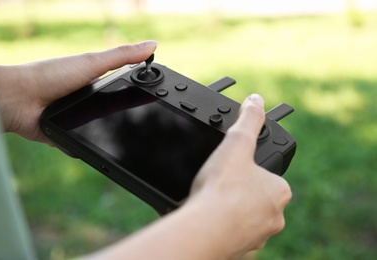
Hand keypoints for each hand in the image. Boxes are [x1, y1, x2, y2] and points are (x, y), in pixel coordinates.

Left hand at [0, 40, 156, 143]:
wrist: (19, 100)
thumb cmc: (51, 75)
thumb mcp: (92, 63)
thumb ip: (122, 56)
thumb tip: (152, 44)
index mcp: (97, 82)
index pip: (125, 88)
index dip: (142, 94)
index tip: (158, 101)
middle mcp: (90, 100)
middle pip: (116, 113)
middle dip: (128, 122)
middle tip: (143, 129)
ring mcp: (80, 119)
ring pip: (103, 131)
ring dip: (110, 137)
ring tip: (123, 143)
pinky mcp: (70, 135)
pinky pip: (86, 145)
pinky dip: (91, 149)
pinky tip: (99, 152)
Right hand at [84, 94, 291, 259]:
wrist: (204, 229)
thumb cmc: (222, 189)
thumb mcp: (236, 143)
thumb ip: (249, 119)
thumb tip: (256, 100)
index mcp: (279, 191)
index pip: (269, 176)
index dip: (250, 169)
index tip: (234, 169)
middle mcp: (274, 217)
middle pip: (257, 197)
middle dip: (240, 190)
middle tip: (220, 184)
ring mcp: (258, 236)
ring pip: (245, 216)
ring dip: (231, 209)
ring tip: (212, 200)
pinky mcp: (240, 249)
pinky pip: (233, 233)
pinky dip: (223, 225)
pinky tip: (208, 216)